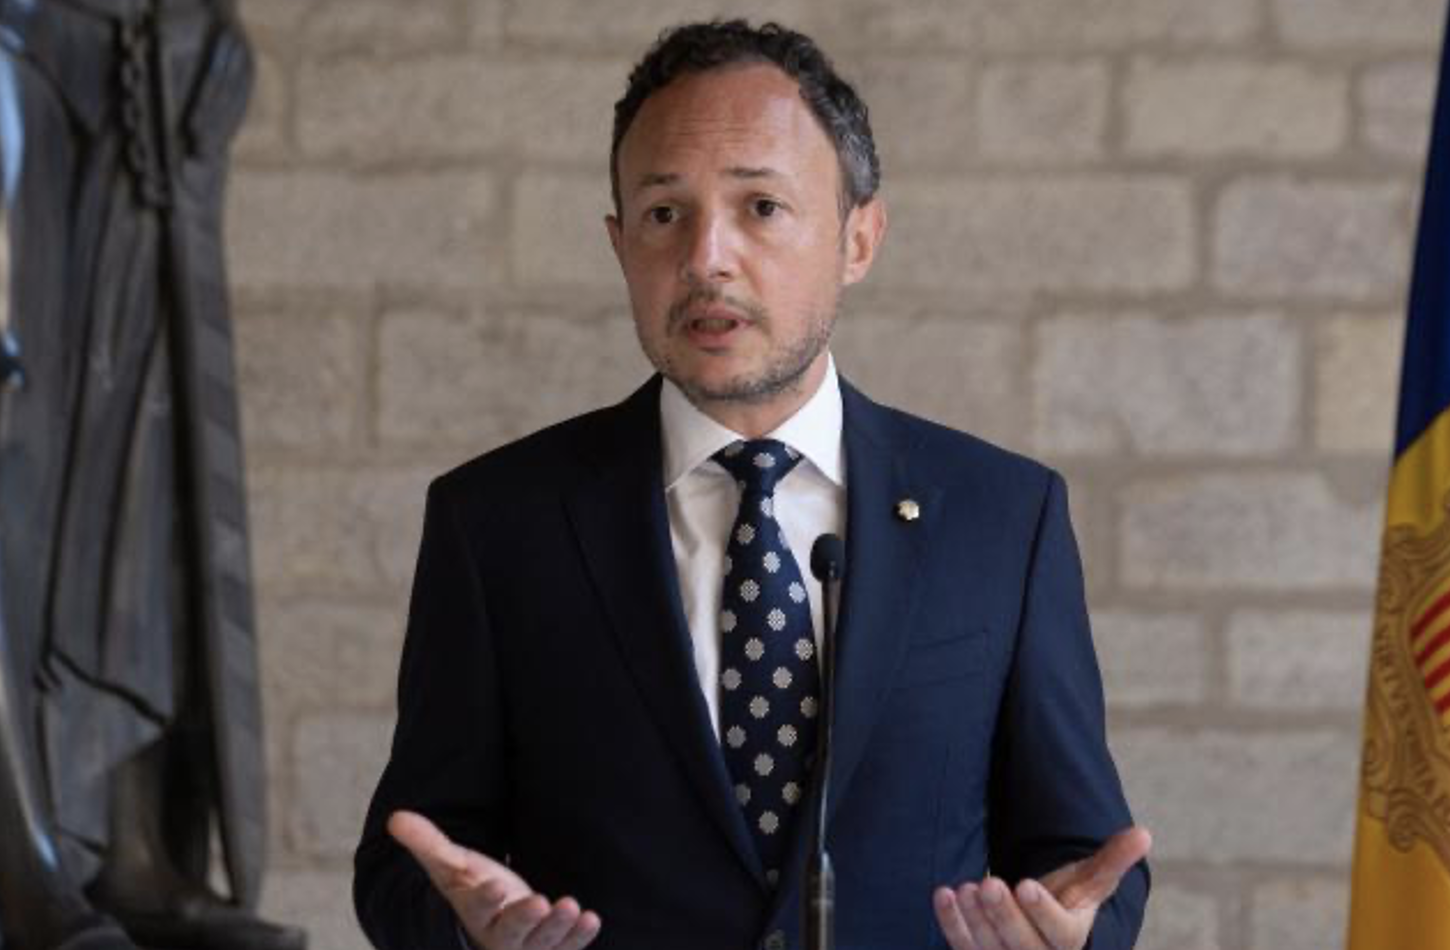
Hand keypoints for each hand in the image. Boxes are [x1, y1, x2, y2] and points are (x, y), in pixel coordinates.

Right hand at [388, 810, 601, 949]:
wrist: (496, 913)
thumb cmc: (472, 886)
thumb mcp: (452, 865)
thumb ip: (427, 843)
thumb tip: (395, 817)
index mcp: (473, 914)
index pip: (478, 908)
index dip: (486, 898)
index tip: (495, 883)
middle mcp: (499, 936)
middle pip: (511, 932)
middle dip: (525, 919)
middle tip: (540, 901)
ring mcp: (526, 946)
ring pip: (542, 943)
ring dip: (558, 928)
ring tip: (573, 906)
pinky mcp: (551, 947)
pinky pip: (566, 947)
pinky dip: (578, 937)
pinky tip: (591, 918)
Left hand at [933, 826, 1151, 949]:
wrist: (1042, 928)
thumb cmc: (1069, 902)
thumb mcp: (1090, 882)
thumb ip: (1112, 861)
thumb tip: (1143, 833)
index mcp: (1072, 942)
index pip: (1060, 933)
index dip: (1042, 912)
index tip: (1025, 884)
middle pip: (1021, 945)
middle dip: (1003, 915)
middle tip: (989, 883)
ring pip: (988, 949)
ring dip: (973, 920)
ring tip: (961, 888)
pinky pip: (963, 946)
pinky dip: (951, 923)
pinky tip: (943, 893)